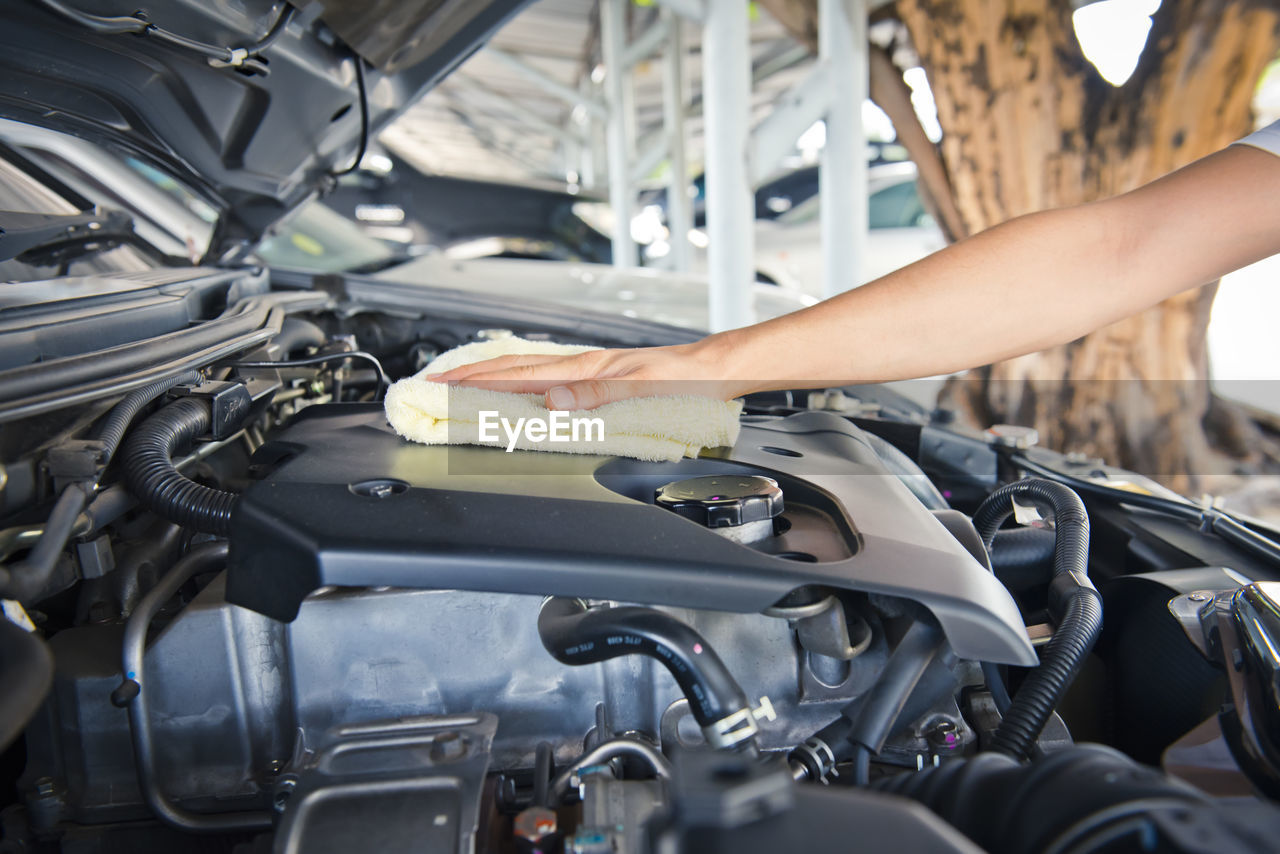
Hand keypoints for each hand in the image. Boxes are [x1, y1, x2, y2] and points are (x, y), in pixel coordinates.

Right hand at [426, 338, 749, 409]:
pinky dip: (517, 379)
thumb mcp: (640, 390)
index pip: (516, 377)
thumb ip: (594, 395)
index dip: (475, 383)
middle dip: (469, 375)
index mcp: (583, 368)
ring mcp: (586, 369)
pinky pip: (543, 376)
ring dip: (488, 375)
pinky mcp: (597, 376)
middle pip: (511, 369)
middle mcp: (579, 366)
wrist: (711, 369)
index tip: (440, 387)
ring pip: (524, 371)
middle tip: (432, 382)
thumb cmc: (682, 380)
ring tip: (459, 379)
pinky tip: (513, 382)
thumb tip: (551, 399)